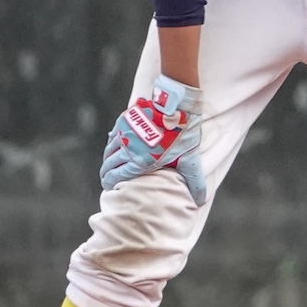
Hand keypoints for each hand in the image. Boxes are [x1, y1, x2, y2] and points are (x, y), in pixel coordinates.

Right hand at [100, 71, 207, 203]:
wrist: (176, 105)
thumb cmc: (182, 134)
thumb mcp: (189, 159)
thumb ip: (194, 181)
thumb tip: (201, 200)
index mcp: (138, 162)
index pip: (114, 178)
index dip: (109, 185)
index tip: (109, 189)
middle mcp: (126, 149)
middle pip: (107, 166)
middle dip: (106, 175)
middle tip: (107, 180)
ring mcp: (123, 133)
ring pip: (108, 151)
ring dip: (107, 160)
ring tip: (109, 166)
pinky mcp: (124, 121)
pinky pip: (112, 136)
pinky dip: (111, 143)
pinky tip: (113, 145)